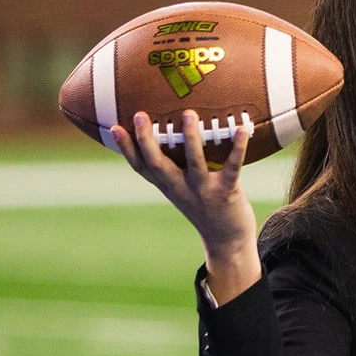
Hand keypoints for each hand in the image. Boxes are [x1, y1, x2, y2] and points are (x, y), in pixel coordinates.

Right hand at [109, 110, 259, 303]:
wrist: (226, 241)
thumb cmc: (205, 207)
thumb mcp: (184, 190)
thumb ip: (176, 168)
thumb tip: (174, 134)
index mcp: (168, 186)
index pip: (141, 167)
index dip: (126, 149)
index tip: (114, 128)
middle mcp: (180, 188)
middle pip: (158, 164)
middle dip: (146, 140)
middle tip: (139, 115)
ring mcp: (203, 191)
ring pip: (194, 162)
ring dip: (191, 138)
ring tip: (188, 114)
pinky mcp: (226, 192)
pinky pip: (232, 167)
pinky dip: (238, 148)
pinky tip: (242, 130)